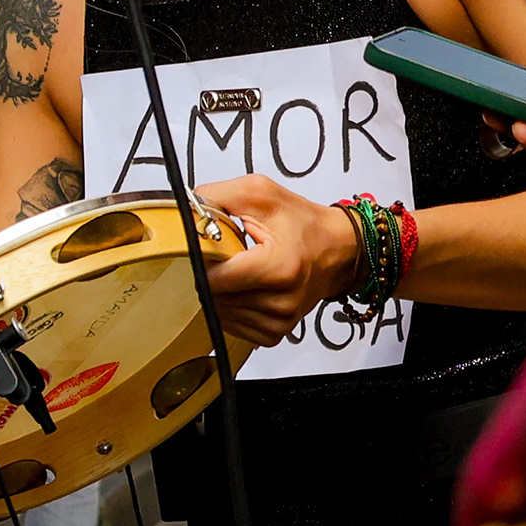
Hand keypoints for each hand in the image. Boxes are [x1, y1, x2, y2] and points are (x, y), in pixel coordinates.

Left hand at [190, 174, 358, 350]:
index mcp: (278, 267)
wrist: (340, 249)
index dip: (202, 260)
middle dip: (213, 273)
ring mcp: (280, 320)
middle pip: (214, 295)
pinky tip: (247, 287)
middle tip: (231, 255)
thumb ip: (217, 197)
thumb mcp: (261, 193)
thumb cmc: (304, 222)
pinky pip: (234, 325)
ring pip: (220, 311)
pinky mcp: (276, 332)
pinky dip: (232, 306)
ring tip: (243, 269)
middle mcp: (281, 300)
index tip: (209, 246)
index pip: (213, 279)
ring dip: (223, 290)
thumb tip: (185, 211)